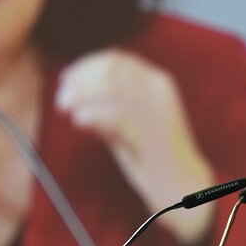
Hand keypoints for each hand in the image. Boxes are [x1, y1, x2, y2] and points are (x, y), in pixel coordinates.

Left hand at [56, 48, 214, 245]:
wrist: (183, 185)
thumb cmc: (153, 157)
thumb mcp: (128, 123)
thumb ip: (107, 106)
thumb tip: (74, 93)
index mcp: (158, 82)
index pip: (117, 59)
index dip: (87, 65)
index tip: (66, 78)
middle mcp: (159, 90)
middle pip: (112, 70)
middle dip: (81, 80)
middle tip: (62, 98)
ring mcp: (157, 110)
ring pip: (112, 88)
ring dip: (82, 95)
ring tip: (66, 108)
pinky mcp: (152, 133)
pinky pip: (115, 114)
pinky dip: (92, 114)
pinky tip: (79, 121)